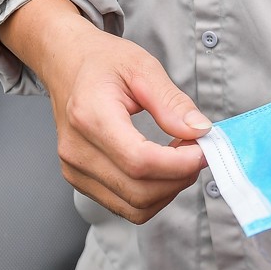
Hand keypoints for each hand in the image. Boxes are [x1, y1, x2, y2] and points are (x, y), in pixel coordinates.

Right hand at [2, 0, 209, 222]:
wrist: (67, 64)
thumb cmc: (102, 62)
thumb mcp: (142, 67)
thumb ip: (171, 102)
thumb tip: (199, 132)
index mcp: (90, 116)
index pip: (140, 161)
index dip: (179, 164)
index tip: (203, 150)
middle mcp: (77, 149)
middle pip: (139, 191)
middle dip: (179, 178)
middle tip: (196, 151)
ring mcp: (74, 169)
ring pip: (134, 207)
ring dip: (168, 190)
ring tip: (179, 158)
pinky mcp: (78, 180)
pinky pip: (124, 206)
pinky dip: (151, 194)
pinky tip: (160, 167)